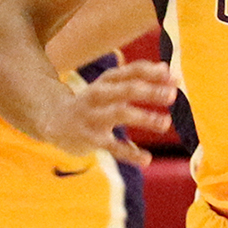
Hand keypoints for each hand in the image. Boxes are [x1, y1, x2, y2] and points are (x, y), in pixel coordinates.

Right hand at [40, 60, 176, 166]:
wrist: (52, 120)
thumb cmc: (93, 102)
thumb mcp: (110, 86)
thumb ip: (136, 77)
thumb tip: (168, 68)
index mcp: (106, 81)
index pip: (131, 71)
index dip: (153, 73)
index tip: (175, 77)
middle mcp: (98, 95)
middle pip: (126, 89)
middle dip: (149, 92)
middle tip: (173, 95)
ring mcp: (92, 117)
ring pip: (119, 114)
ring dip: (143, 118)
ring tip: (165, 123)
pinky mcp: (89, 139)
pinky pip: (112, 147)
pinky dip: (129, 153)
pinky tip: (147, 159)